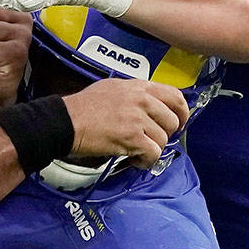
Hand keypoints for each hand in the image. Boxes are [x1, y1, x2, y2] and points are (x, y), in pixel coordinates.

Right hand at [62, 79, 188, 166]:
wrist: (66, 122)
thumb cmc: (83, 106)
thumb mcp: (113, 88)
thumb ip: (134, 94)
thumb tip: (150, 105)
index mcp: (139, 86)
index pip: (175, 95)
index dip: (182, 111)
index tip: (179, 122)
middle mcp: (142, 100)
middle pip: (173, 121)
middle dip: (164, 134)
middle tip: (150, 140)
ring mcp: (138, 119)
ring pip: (163, 140)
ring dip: (151, 150)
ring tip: (136, 152)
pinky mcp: (133, 138)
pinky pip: (153, 153)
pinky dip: (145, 161)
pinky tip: (134, 160)